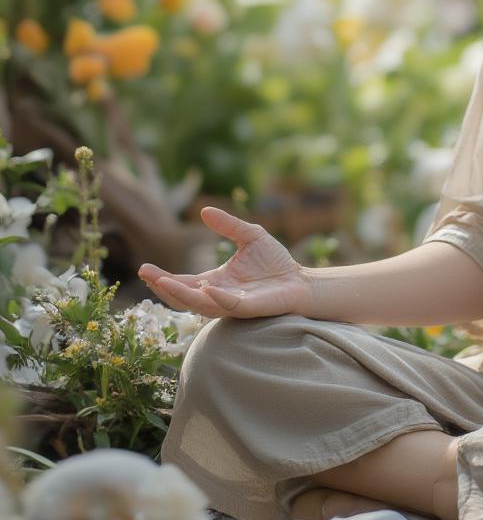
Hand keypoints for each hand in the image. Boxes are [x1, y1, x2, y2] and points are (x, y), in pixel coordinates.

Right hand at [137, 205, 312, 319]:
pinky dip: (218, 299)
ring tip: (162, 282)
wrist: (301, 281)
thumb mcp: (250, 236)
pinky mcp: (248, 308)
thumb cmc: (275, 262)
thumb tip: (204, 210)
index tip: (144, 268)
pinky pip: (229, 305)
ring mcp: (231, 304)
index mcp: (214, 282)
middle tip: (146, 274)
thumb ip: (228, 225)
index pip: (183, 282)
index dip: (164, 278)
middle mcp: (218, 296)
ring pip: (200, 305)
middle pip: (183, 296)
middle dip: (163, 287)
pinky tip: (208, 289)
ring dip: (181, 294)